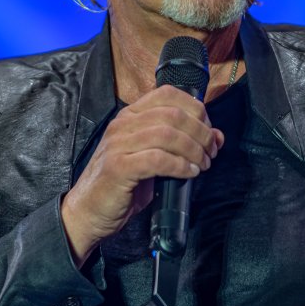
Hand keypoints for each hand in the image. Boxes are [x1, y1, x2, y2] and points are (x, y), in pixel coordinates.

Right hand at [60, 85, 223, 266]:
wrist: (88, 212)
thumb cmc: (123, 184)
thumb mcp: (153, 159)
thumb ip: (180, 145)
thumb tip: (217, 136)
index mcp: (130, 116)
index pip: (167, 93)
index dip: (195, 108)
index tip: (208, 129)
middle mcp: (123, 125)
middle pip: (173, 114)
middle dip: (200, 132)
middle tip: (211, 151)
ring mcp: (118, 145)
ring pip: (167, 134)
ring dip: (193, 150)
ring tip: (202, 164)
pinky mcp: (118, 168)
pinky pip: (157, 159)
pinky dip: (180, 165)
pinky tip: (189, 173)